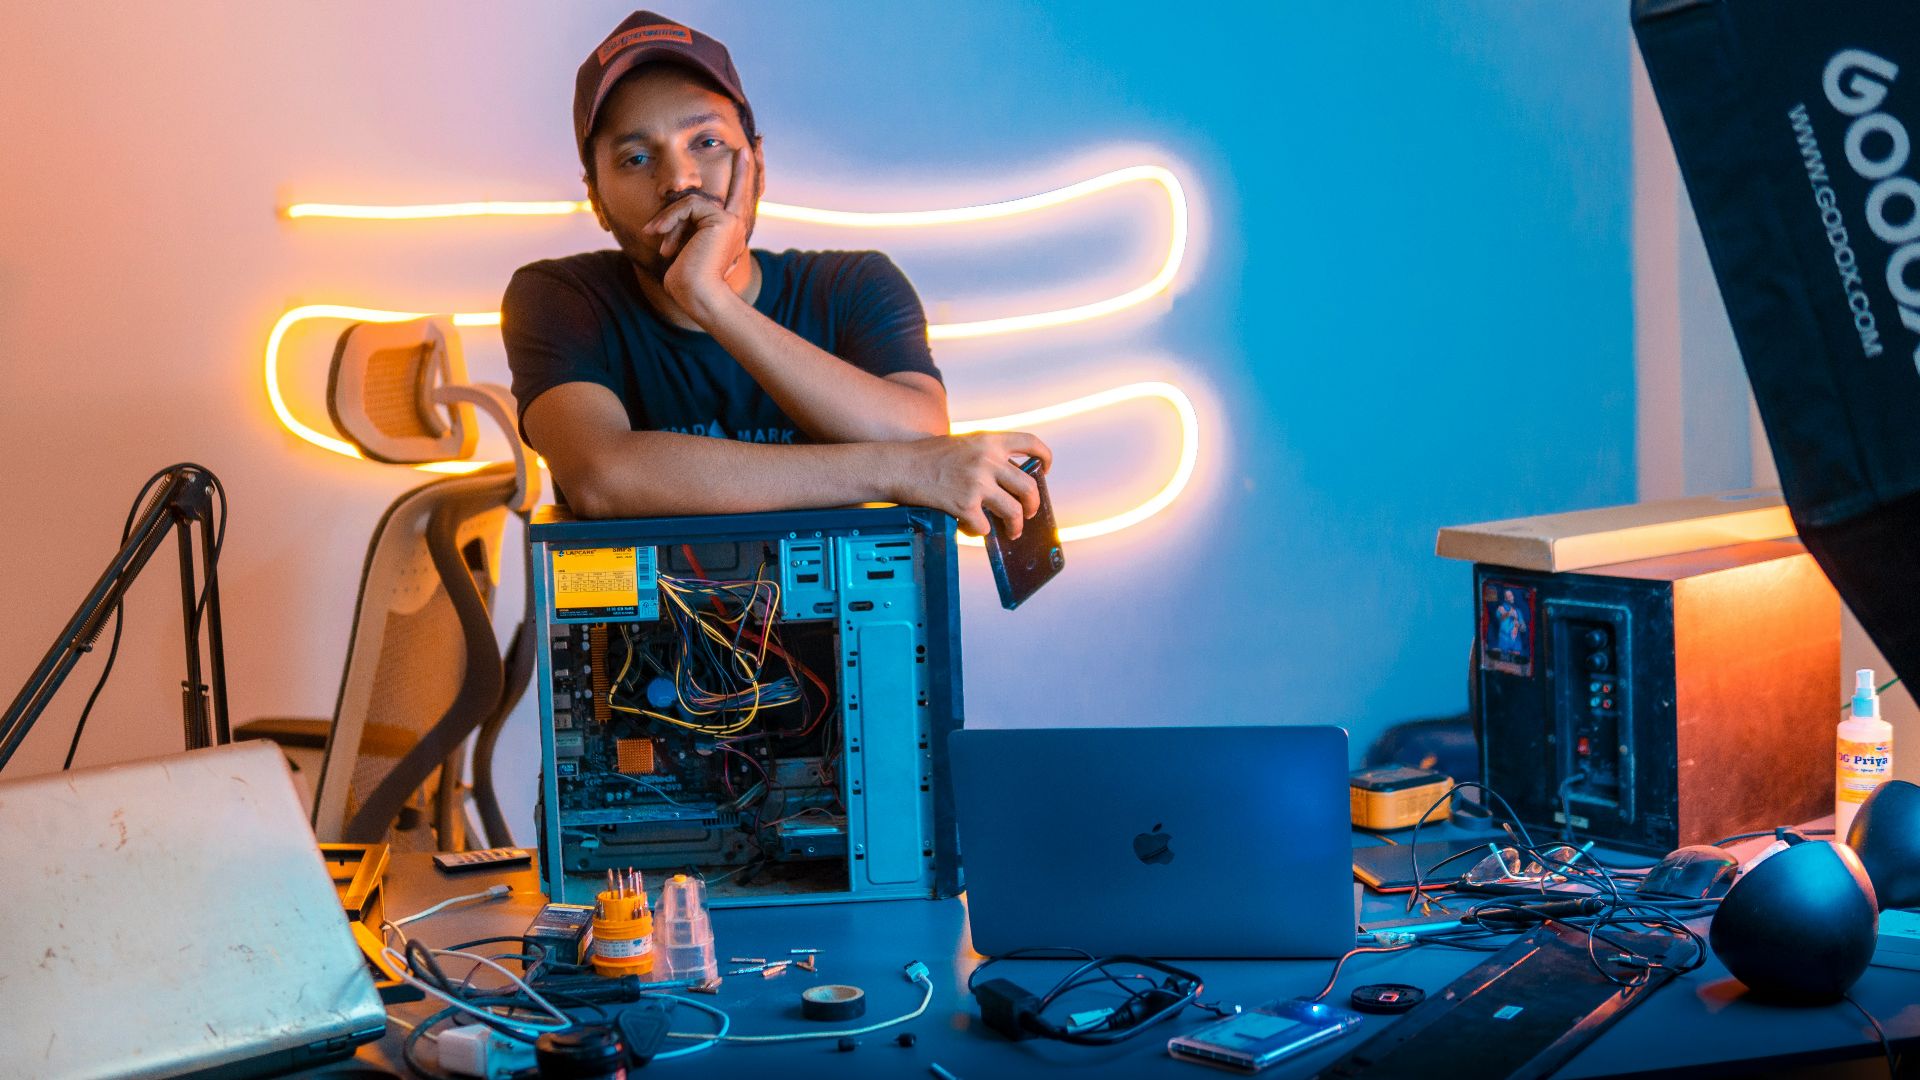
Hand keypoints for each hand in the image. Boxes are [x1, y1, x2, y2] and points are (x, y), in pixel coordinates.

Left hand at [645, 146, 754, 317]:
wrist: (698, 296)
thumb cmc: (686, 281)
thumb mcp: (683, 249)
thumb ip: (685, 230)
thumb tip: (661, 224)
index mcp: (729, 233)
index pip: (737, 200)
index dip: (743, 178)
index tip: (746, 155)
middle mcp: (735, 225)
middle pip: (738, 190)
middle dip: (744, 168)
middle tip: (746, 147)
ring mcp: (732, 222)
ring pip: (693, 201)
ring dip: (668, 218)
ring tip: (654, 235)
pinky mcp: (723, 220)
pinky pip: (688, 206)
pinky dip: (668, 219)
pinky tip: (657, 234)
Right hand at [891, 432, 1052, 537]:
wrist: (899, 466)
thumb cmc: (926, 457)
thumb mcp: (962, 444)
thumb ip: (986, 455)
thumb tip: (1008, 480)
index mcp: (988, 440)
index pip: (1030, 442)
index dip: (1044, 456)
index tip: (1045, 469)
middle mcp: (988, 460)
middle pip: (1028, 486)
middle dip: (1033, 504)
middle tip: (1028, 513)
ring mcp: (978, 483)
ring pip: (1014, 511)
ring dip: (1016, 525)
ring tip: (1012, 531)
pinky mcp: (965, 505)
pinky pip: (984, 527)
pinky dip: (979, 531)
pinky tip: (970, 527)